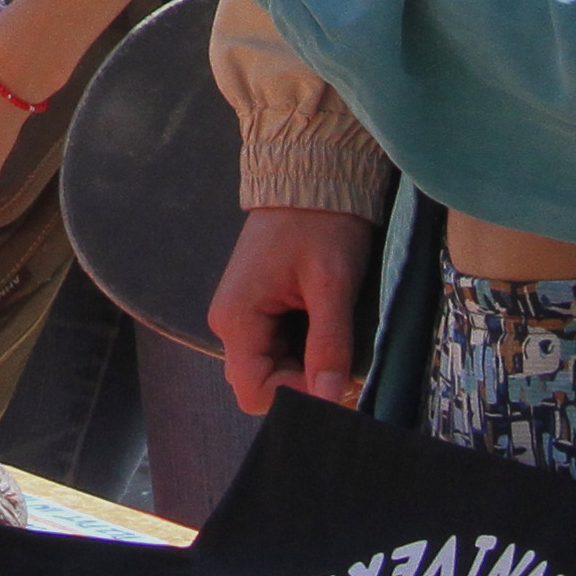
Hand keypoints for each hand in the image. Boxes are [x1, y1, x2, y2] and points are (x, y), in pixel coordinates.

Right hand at [209, 206, 375, 414]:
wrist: (310, 177)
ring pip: (273, 369)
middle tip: (345, 364)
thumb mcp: (331, 284)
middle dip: (305, 383)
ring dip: (308, 367)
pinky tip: (328, 330)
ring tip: (339, 341)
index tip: (333, 380)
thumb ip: (329, 345)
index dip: (295, 397)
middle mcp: (231, 323)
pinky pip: (279, 349)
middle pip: (263, 384)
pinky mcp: (260, 309)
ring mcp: (245, 316)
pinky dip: (306, 350)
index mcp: (236, 319)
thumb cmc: (320, 224)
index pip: (253, 392)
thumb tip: (331, 398)